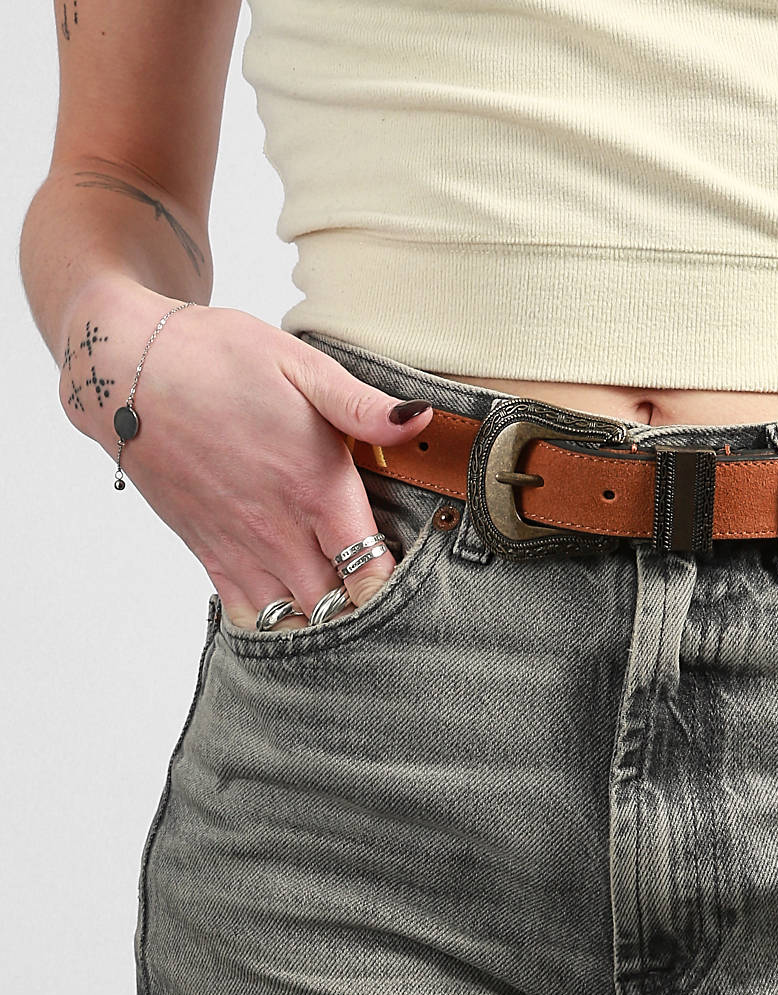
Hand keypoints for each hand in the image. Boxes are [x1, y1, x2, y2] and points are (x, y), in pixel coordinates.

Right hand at [57, 273, 434, 628]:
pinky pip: (246, 614)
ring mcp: (241, 549)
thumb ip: (364, 406)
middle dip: (364, 614)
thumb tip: (420, 417)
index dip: (395, 591)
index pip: (371, 576)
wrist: (127, 371)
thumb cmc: (217, 359)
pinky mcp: (208, 553)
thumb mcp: (301, 366)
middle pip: (337, 610)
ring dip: (320, 621)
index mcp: (317, 491)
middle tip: (385, 605)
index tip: (409, 583)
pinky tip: (293, 610)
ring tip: (342, 612)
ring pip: (293, 620)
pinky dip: (274, 623)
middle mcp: (280, 532)